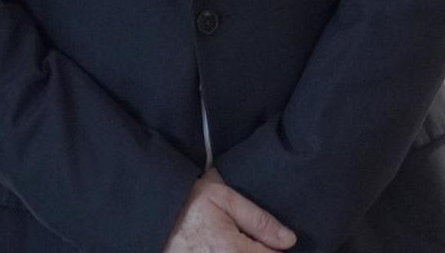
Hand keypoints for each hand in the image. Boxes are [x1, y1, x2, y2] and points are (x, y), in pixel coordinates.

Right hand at [162, 168, 295, 252]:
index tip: (273, 238)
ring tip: (234, 240)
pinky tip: (225, 246)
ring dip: (247, 251)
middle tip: (245, 236)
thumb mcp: (224, 198)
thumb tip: (289, 240)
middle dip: (260, 250)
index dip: (277, 247)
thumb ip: (259, 219)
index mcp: (232, 250)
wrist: (155, 211)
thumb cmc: (188, 201)